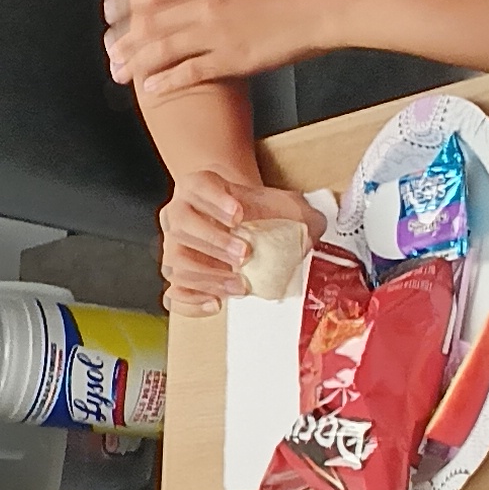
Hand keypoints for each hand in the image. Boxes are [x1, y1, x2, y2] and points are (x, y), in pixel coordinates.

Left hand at [106, 0, 337, 105]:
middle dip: (125, 38)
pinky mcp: (233, 59)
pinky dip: (166, 81)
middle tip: (109, 52)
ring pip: (161, 48)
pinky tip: (151, 89)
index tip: (110, 12)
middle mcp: (206, 0)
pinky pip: (189, 72)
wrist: (333, 0)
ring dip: (137, 62)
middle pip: (150, 20)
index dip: (127, 3)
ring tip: (120, 73)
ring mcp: (217, 31)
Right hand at [159, 168, 316, 314]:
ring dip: (208, 276)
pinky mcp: (178, 276)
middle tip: (244, 254)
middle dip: (215, 242)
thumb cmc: (255, 211)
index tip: (238, 213)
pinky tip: (215, 303)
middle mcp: (180, 212)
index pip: (199, 186)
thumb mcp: (281, 203)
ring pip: (176, 262)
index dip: (215, 199)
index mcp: (200, 187)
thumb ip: (300, 214)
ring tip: (238, 284)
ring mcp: (174, 245)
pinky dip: (192, 302)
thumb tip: (315, 229)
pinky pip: (173, 293)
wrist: (237, 219)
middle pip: (182, 224)